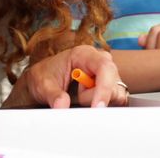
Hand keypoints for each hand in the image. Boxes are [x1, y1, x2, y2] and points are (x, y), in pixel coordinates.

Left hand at [5, 45, 127, 108]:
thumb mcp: (43, 85)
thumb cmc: (44, 76)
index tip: (97, 106)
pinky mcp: (110, 86)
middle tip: (77, 97)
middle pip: (113, 82)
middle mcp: (99, 60)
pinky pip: (116, 99)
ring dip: (97, 100)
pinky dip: (103, 104)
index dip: (104, 87)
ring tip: (80, 96)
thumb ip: (53, 95)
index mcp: (84, 54)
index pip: (104, 67)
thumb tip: (62, 105)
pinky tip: (88, 100)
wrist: (43, 79)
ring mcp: (106, 74)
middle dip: (96, 96)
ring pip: (116, 93)